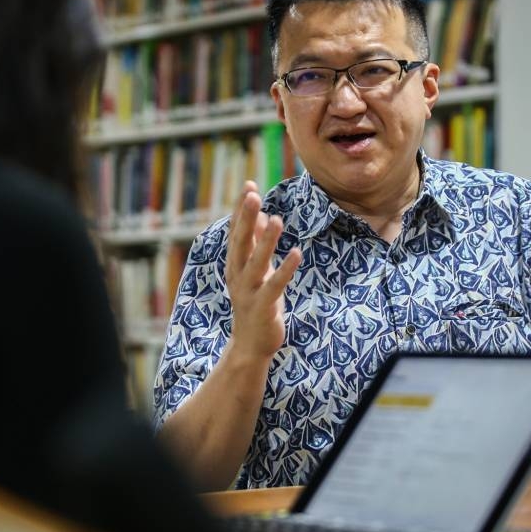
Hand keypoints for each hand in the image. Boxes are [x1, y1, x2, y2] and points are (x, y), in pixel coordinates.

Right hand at [224, 181, 301, 359]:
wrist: (250, 345)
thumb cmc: (255, 303)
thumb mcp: (256, 270)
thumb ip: (256, 244)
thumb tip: (261, 215)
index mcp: (234, 264)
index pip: (236, 232)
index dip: (240, 210)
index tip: (248, 185)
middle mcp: (237, 275)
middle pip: (240, 242)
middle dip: (245, 218)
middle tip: (252, 194)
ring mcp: (248, 292)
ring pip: (255, 262)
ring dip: (266, 241)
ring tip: (276, 218)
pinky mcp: (262, 308)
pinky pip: (274, 286)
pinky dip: (284, 269)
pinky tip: (296, 253)